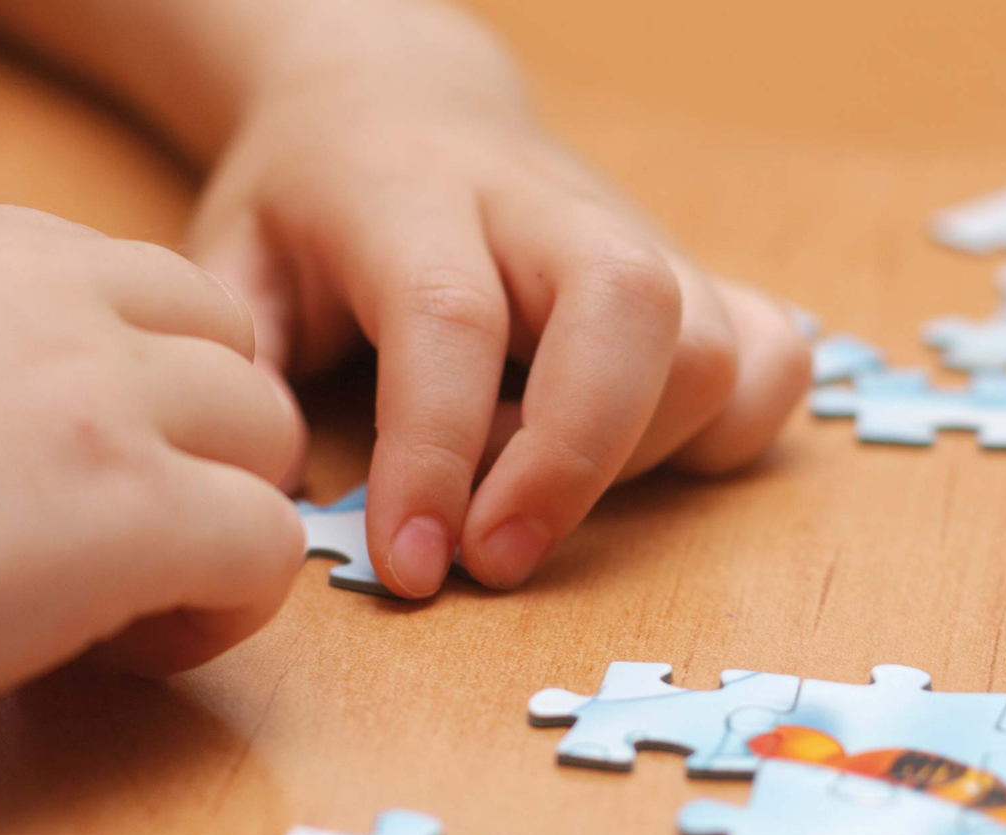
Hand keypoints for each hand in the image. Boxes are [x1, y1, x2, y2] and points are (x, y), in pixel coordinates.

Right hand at [0, 207, 302, 773]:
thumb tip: (31, 421)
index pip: (156, 295)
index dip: (155, 395)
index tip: (83, 474)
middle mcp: (50, 294)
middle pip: (236, 356)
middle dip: (208, 450)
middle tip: (126, 540)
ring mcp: (99, 396)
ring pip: (272, 438)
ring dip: (222, 525)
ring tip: (120, 602)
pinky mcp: (130, 511)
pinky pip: (272, 546)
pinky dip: (224, 610)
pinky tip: (120, 651)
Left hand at [186, 0, 811, 595]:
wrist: (405, 100)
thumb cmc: (315, 200)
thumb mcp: (233, 261)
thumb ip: (247, 369)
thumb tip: (273, 495)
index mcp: (415, 195)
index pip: (451, 317)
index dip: (436, 453)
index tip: (413, 563)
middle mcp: (545, 208)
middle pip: (624, 307)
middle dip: (574, 459)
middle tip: (498, 559)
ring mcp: (639, 236)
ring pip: (705, 347)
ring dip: (634, 459)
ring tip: (532, 494)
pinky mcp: (696, 276)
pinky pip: (771, 359)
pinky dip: (731, 429)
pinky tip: (642, 456)